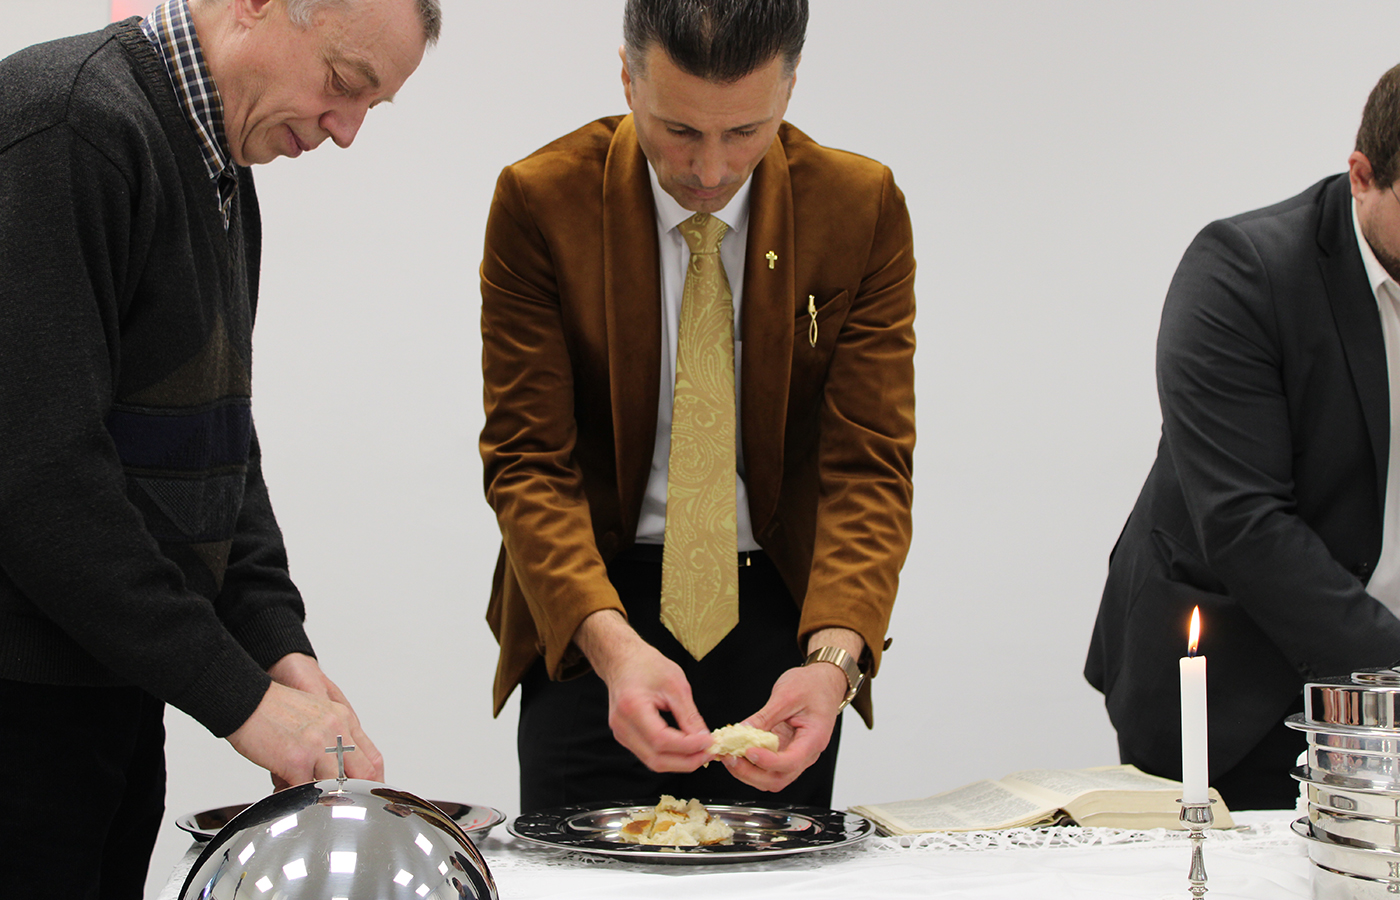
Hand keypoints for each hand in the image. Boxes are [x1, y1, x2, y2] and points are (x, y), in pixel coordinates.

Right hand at [227, 653, 383, 789]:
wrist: (245, 700)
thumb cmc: (274, 709)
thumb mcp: (315, 716)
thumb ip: (330, 740)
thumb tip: (334, 771)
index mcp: (343, 720)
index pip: (372, 758)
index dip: (373, 781)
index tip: (367, 794)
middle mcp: (336, 730)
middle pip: (363, 773)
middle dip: (354, 794)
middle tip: (343, 807)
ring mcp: (319, 746)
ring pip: (336, 785)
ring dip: (323, 797)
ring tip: (310, 800)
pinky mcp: (297, 759)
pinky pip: (305, 792)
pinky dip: (295, 798)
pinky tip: (285, 793)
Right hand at [574, 610, 712, 771]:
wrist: (622, 660)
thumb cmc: (646, 664)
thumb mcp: (676, 684)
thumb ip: (689, 715)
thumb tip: (703, 738)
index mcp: (632, 707)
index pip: (662, 740)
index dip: (688, 746)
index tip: (709, 743)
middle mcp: (622, 726)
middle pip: (656, 759)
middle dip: (687, 762)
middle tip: (709, 753)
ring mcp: (621, 734)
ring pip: (653, 761)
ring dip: (680, 762)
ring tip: (701, 752)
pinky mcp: (625, 737)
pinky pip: (649, 754)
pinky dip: (670, 756)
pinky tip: (686, 749)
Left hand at [721, 657, 848, 792]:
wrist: (824, 682)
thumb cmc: (813, 686)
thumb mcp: (786, 695)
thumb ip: (765, 716)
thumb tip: (742, 732)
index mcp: (814, 738)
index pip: (791, 762)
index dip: (767, 762)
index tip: (748, 751)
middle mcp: (806, 753)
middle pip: (779, 779)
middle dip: (751, 773)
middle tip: (729, 757)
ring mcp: (795, 754)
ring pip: (771, 778)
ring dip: (748, 772)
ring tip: (728, 755)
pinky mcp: (785, 751)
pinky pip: (767, 767)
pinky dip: (750, 764)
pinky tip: (736, 752)